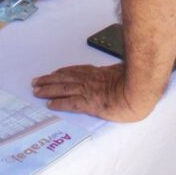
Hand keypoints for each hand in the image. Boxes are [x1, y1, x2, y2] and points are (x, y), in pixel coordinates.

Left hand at [32, 63, 154, 121]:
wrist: (139, 92)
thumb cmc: (137, 82)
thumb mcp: (126, 72)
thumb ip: (119, 72)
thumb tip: (120, 71)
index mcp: (99, 73)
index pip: (76, 70)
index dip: (63, 72)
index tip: (53, 73)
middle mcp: (90, 79)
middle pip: (64, 77)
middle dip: (49, 79)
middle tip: (36, 81)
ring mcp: (88, 90)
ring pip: (63, 88)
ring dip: (48, 89)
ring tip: (36, 91)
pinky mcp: (89, 103)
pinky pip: (70, 103)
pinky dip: (59, 103)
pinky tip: (50, 104)